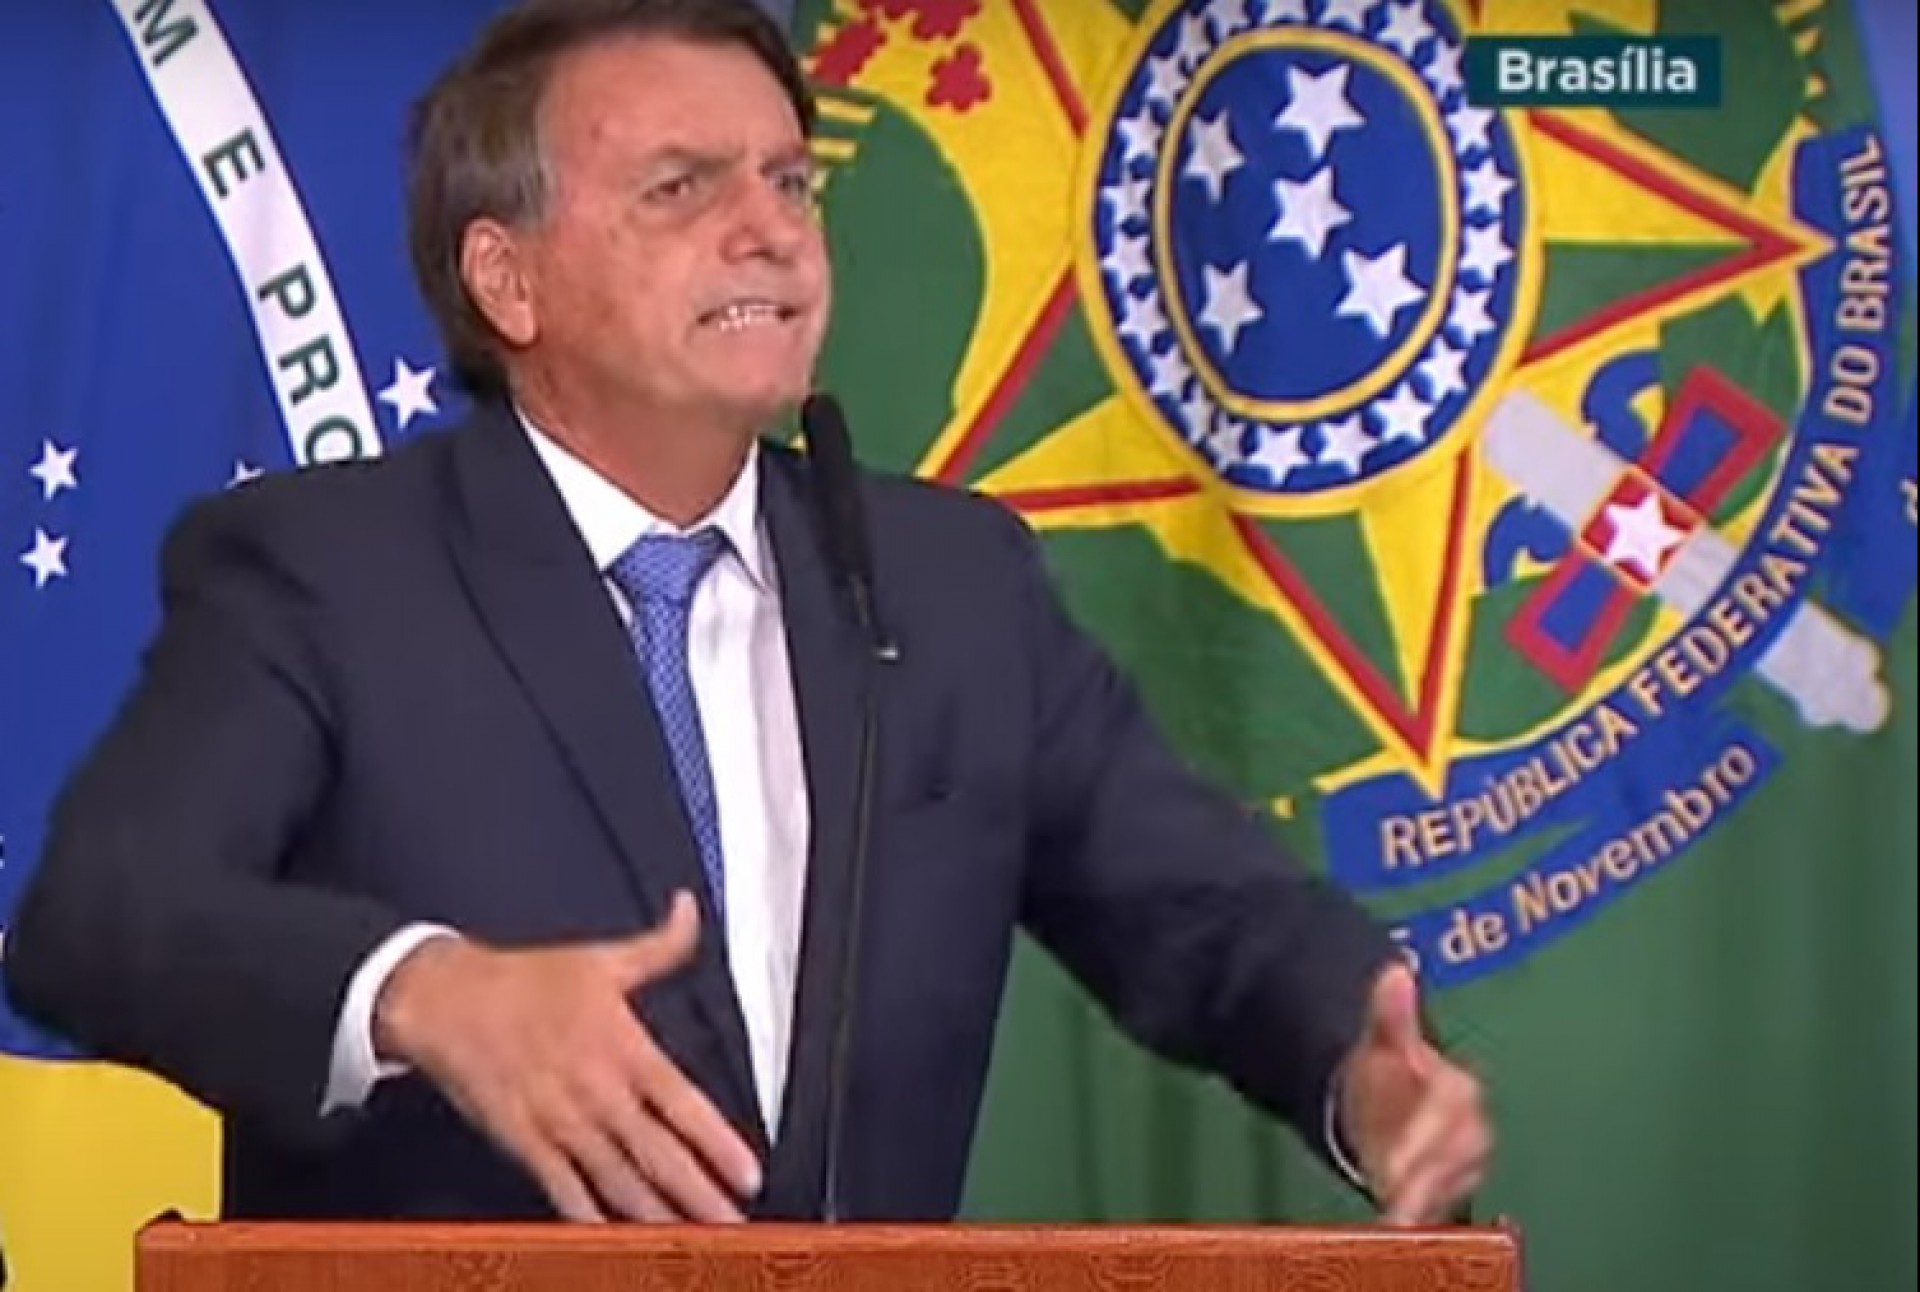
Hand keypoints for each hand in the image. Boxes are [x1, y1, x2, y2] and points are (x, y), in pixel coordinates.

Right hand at [373, 890, 759, 1222]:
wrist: (446, 1001)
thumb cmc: (525, 980)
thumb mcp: (601, 957)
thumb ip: (660, 945)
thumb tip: (690, 909)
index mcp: (623, 1048)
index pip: (682, 1104)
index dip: (718, 1142)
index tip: (749, 1175)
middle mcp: (597, 1092)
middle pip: (657, 1156)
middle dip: (699, 1196)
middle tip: (735, 1228)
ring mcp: (560, 1123)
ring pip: (617, 1182)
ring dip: (656, 1217)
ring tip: (691, 1245)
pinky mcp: (525, 1143)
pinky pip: (564, 1191)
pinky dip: (589, 1220)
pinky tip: (614, 1244)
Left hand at [1337, 961, 1490, 1224]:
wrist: (1390, 1106)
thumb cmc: (1392, 1075)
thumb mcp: (1386, 1041)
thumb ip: (1391, 1013)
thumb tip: (1396, 970)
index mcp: (1460, 1091)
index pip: (1450, 1113)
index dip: (1421, 1140)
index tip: (1391, 1163)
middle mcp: (1471, 1132)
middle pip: (1453, 1161)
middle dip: (1422, 1181)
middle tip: (1388, 1199)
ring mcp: (1464, 1166)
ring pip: (1449, 1189)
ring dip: (1422, 1206)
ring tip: (1390, 1224)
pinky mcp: (1451, 1193)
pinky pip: (1442, 1211)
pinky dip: (1422, 1223)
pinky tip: (1396, 1233)